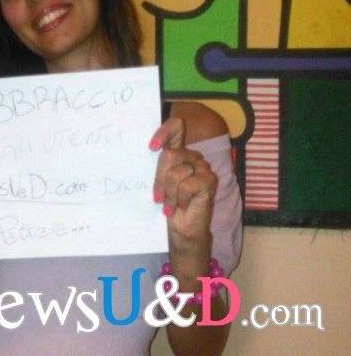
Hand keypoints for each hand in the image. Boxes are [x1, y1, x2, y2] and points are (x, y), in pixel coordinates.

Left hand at [149, 116, 216, 247]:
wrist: (181, 228)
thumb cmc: (168, 205)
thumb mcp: (158, 184)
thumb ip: (156, 168)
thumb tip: (145, 155)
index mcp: (177, 152)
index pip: (176, 127)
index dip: (164, 131)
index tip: (151, 147)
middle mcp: (191, 156)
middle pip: (169, 155)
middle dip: (159, 179)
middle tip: (158, 197)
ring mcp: (201, 167)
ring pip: (175, 172)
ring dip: (169, 194)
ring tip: (170, 205)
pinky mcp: (209, 180)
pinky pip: (186, 185)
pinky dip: (179, 199)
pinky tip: (181, 206)